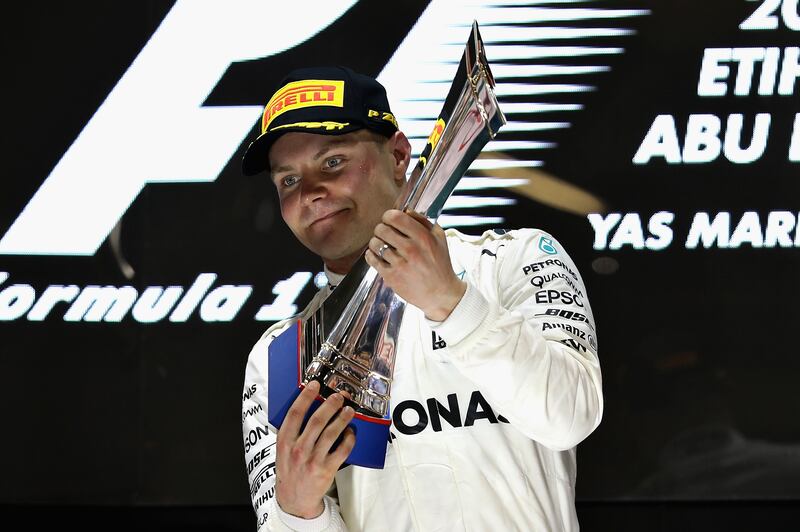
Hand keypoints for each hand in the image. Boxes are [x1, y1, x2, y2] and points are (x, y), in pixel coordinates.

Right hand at [275, 380, 355, 518]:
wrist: (294, 499)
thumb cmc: (290, 470)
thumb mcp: (282, 449)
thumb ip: (291, 431)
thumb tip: (306, 405)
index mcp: (284, 442)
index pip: (294, 414)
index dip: (305, 397)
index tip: (315, 385)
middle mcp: (298, 450)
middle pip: (316, 421)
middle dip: (330, 405)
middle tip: (339, 396)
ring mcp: (313, 460)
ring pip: (331, 433)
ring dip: (342, 418)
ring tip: (349, 410)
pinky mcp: (326, 469)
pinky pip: (342, 450)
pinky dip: (348, 438)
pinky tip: (350, 432)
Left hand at [365, 209, 465, 320]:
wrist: (440, 293)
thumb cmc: (440, 264)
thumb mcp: (439, 238)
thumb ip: (423, 221)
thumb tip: (405, 210)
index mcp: (423, 238)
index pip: (396, 217)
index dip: (388, 216)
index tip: (389, 219)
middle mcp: (411, 250)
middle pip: (382, 229)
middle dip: (381, 228)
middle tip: (384, 232)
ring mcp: (400, 264)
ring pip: (375, 244)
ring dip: (375, 242)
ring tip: (381, 244)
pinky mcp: (392, 277)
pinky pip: (372, 259)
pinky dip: (370, 254)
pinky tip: (376, 254)